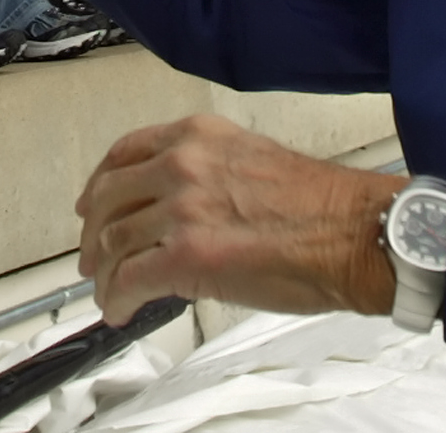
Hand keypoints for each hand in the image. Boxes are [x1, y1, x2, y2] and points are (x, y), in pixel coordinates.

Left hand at [75, 115, 400, 324]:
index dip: (100, 183)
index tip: (91, 205)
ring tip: (109, 294)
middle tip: (91, 260)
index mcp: (197, 136)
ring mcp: (181, 208)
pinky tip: (121, 309)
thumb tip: (175, 207)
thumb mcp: (251, 161)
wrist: (354, 234)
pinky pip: (130, 279)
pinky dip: (116, 298)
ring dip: (104, 274)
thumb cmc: (321, 206)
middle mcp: (181, 163)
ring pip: (113, 241)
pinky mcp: (186, 256)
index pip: (125, 152)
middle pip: (109, 197)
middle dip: (93, 234)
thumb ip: (204, 173)